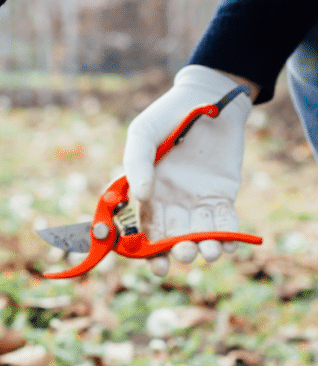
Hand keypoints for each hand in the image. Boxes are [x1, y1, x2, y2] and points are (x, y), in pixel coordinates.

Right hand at [122, 66, 251, 275]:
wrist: (207, 99)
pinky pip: (224, 221)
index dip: (150, 250)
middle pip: (173, 236)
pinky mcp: (222, 194)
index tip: (157, 266)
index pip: (146, 227)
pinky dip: (228, 236)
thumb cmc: (167, 115)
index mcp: (147, 191)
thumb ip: (137, 164)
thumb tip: (140, 197)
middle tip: (184, 254)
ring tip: (209, 252)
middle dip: (178, 251)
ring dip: (205, 247)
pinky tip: (228, 244)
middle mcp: (171, 200)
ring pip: (200, 233)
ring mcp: (198, 199)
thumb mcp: (142, 134)